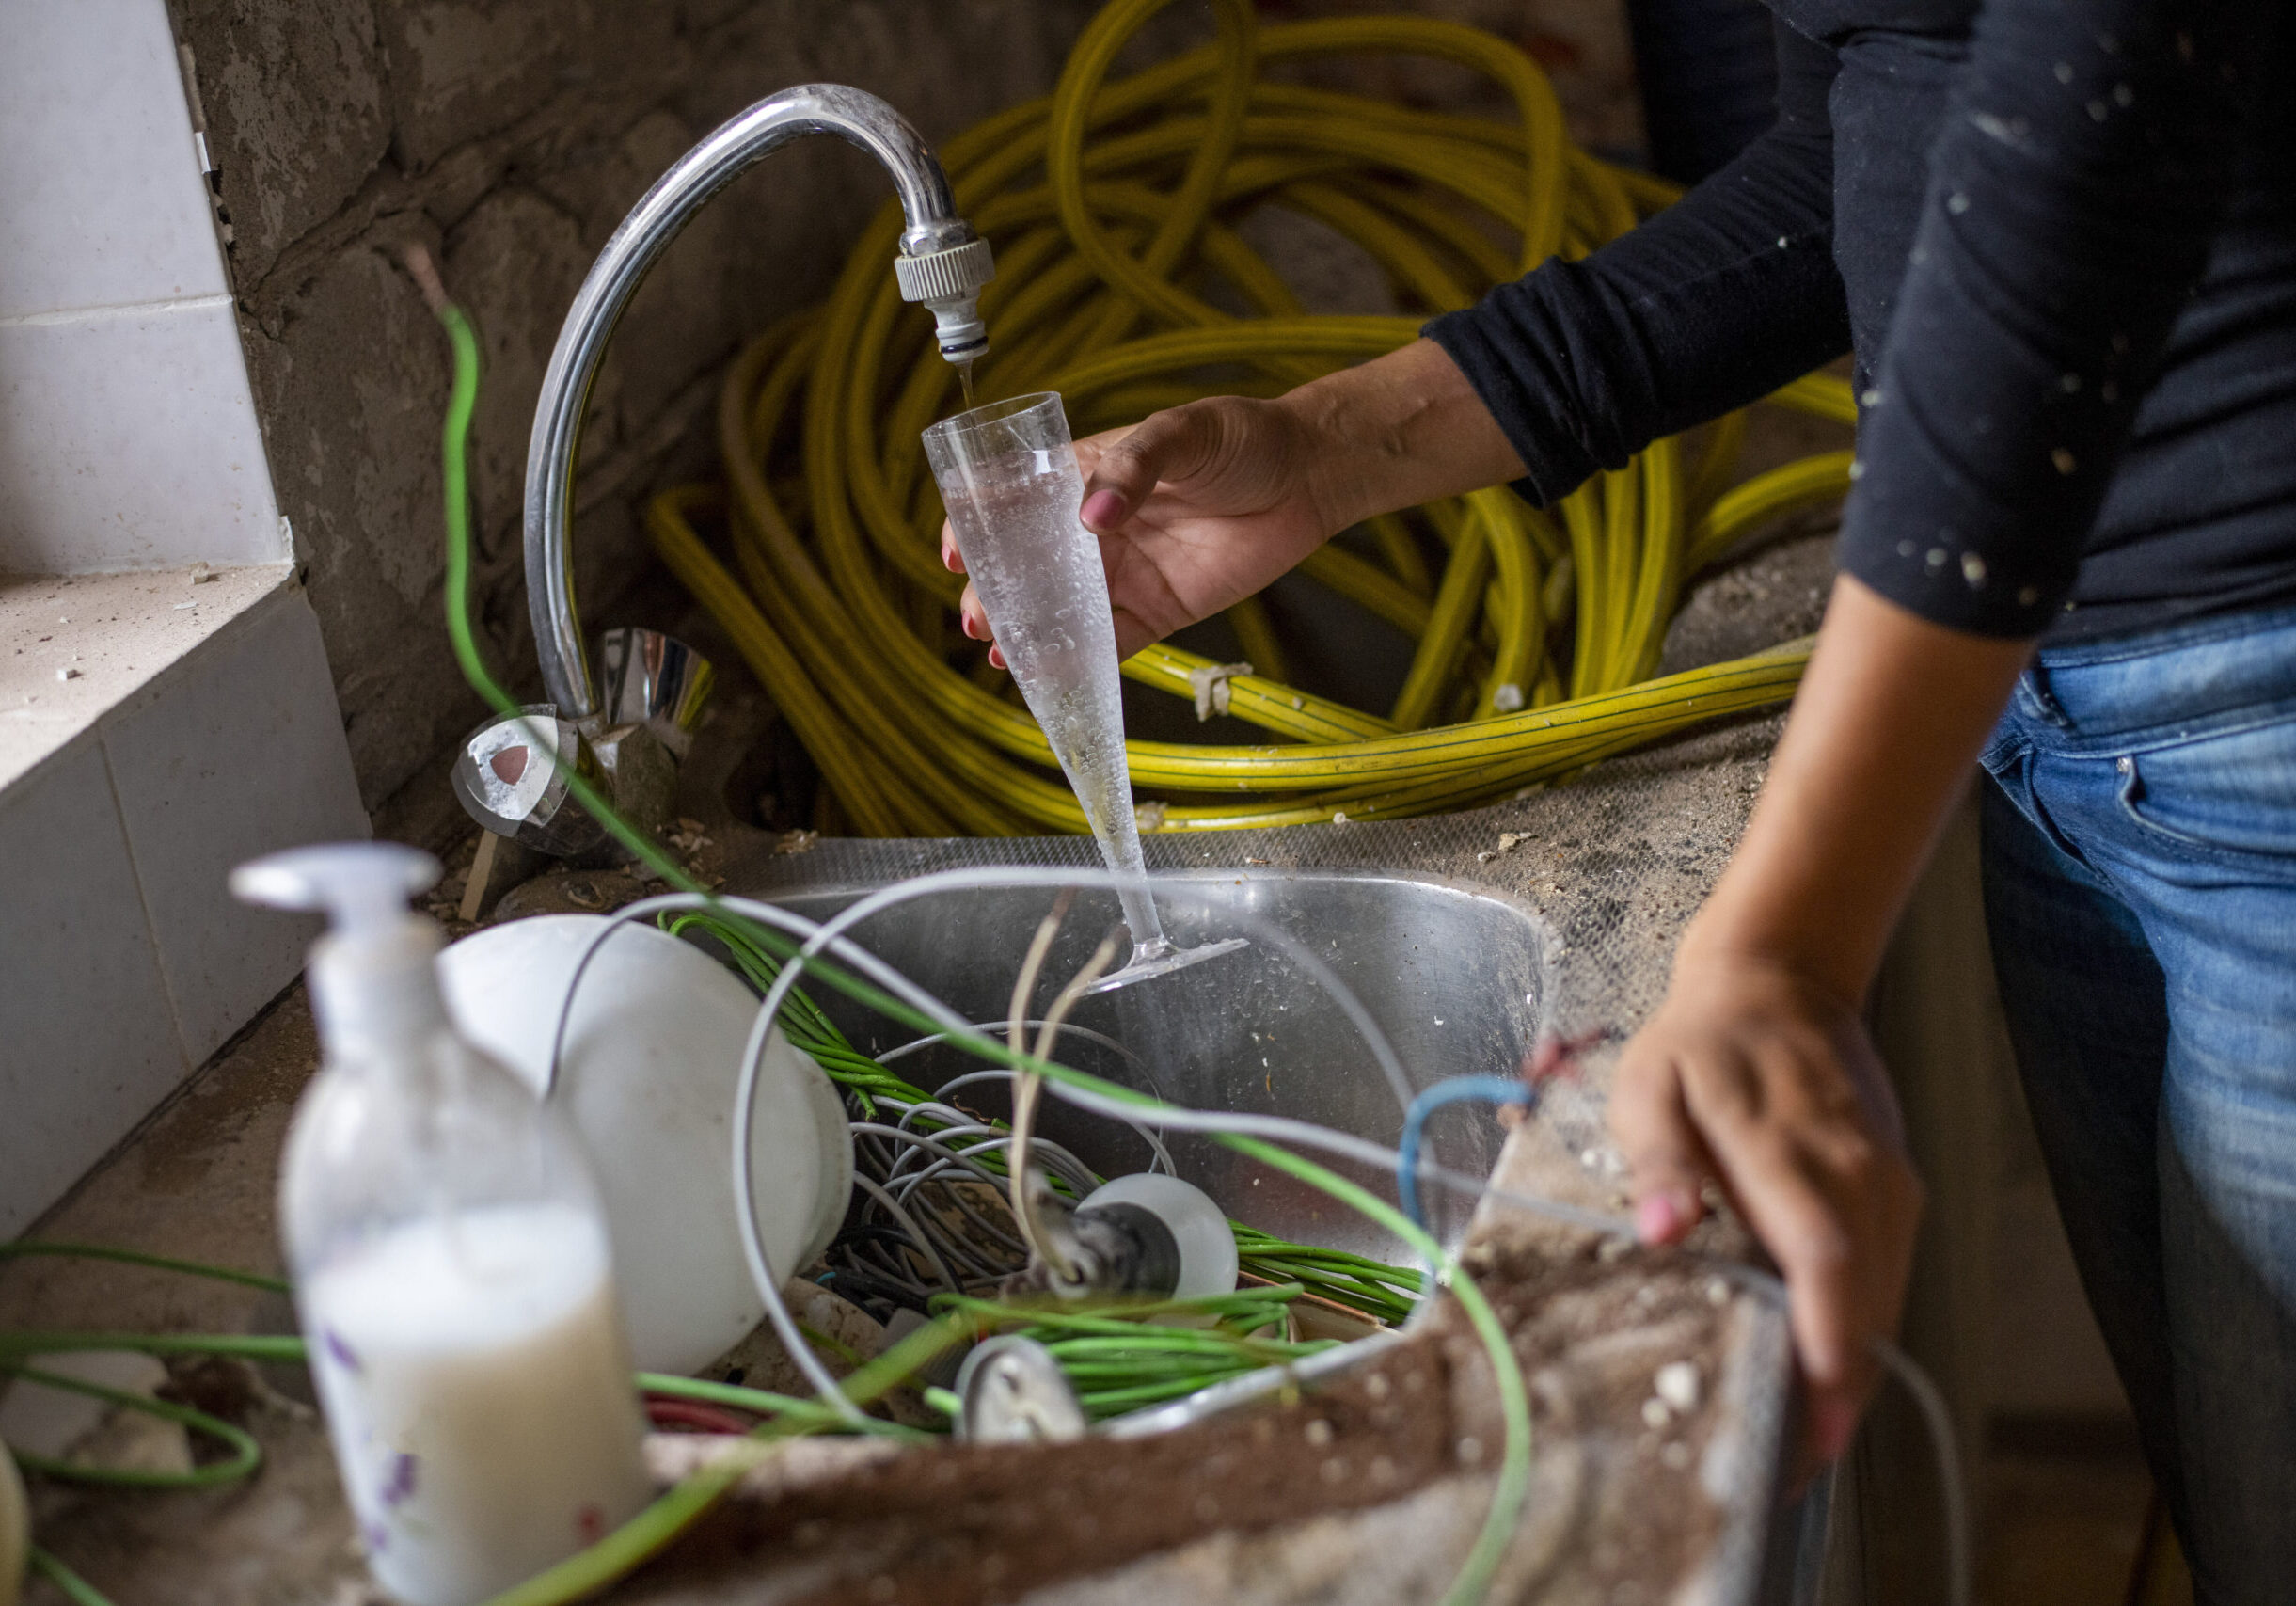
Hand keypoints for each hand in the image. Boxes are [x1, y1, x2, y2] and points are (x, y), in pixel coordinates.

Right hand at [944, 339, 1527, 666]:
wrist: (1307, 476)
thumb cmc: (1241, 438)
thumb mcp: (1182, 432)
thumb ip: (1135, 468)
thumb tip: (1092, 515)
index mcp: (1083, 477)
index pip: (1012, 502)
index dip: (975, 526)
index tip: (956, 552)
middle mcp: (1092, 531)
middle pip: (1027, 569)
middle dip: (994, 595)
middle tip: (977, 619)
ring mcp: (1122, 575)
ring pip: (1059, 613)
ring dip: (1026, 635)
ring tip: (1001, 653)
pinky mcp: (1156, 613)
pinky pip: (1108, 644)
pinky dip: (1078, 662)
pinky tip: (1049, 676)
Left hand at [1609, 946, 1922, 1474]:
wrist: (1778, 983)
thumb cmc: (1699, 1045)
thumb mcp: (1649, 1085)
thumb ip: (1658, 1156)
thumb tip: (1663, 1227)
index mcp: (1784, 1148)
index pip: (1823, 1259)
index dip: (1828, 1343)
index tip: (1815, 1417)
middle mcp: (1852, 1170)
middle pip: (1867, 1295)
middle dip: (1843, 1386)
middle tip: (1800, 1463)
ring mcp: (1884, 1179)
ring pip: (1889, 1291)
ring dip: (1860, 1364)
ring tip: (1812, 1437)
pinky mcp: (1895, 1187)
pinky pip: (1893, 1271)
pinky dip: (1868, 1326)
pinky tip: (1832, 1367)